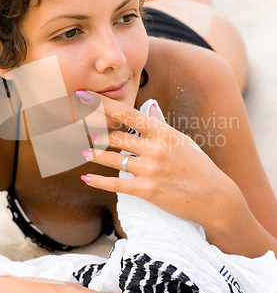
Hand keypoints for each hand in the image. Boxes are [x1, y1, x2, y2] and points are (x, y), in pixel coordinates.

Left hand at [78, 91, 243, 235]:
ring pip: (113, 159)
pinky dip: (98, 181)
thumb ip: (160, 125)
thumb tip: (148, 107)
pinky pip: (117, 184)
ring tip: (84, 151)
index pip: (127, 113)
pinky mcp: (147, 190)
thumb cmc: (199, 166)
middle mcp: (155, 149)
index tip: (84, 95)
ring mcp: (150, 170)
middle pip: (116, 136)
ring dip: (95, 154)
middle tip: (79, 126)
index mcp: (163, 132)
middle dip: (95, 130)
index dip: (102, 104)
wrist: (214, 197)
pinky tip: (86, 178)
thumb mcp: (182, 141)